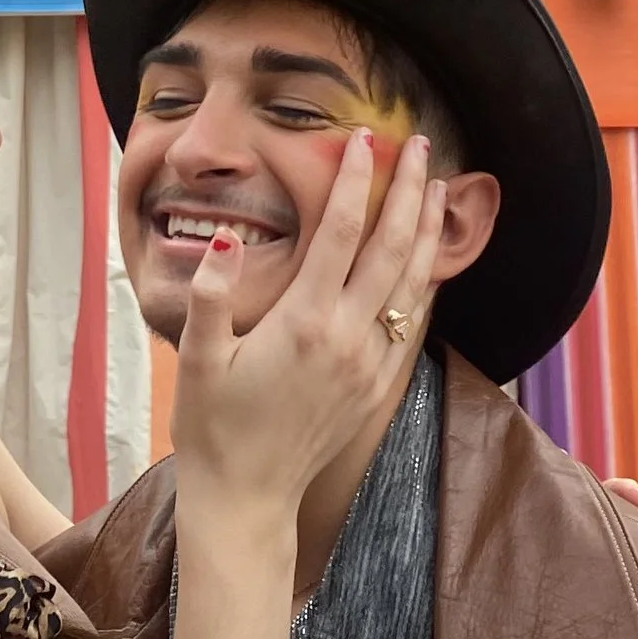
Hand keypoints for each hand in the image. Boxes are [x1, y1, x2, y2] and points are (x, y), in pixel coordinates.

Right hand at [173, 129, 443, 520]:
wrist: (248, 499)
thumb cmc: (213, 428)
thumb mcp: (199, 360)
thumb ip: (211, 296)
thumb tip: (224, 237)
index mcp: (305, 322)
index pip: (340, 232)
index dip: (355, 181)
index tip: (364, 140)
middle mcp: (348, 338)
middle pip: (392, 247)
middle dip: (409, 190)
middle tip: (420, 144)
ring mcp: (369, 364)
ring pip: (414, 283)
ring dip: (427, 230)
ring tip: (438, 187)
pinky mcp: (377, 386)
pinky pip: (414, 322)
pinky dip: (426, 281)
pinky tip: (429, 260)